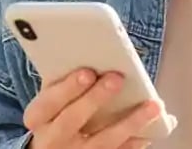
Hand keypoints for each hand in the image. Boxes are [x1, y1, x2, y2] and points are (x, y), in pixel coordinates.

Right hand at [25, 68, 161, 148]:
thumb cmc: (57, 112)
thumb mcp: (52, 97)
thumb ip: (64, 79)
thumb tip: (95, 52)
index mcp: (38, 116)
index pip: (48, 102)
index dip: (68, 87)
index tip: (87, 72)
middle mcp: (52, 138)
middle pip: (72, 119)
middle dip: (96, 98)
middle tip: (117, 78)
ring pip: (102, 141)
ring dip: (129, 122)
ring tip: (153, 105)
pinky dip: (134, 142)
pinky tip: (151, 129)